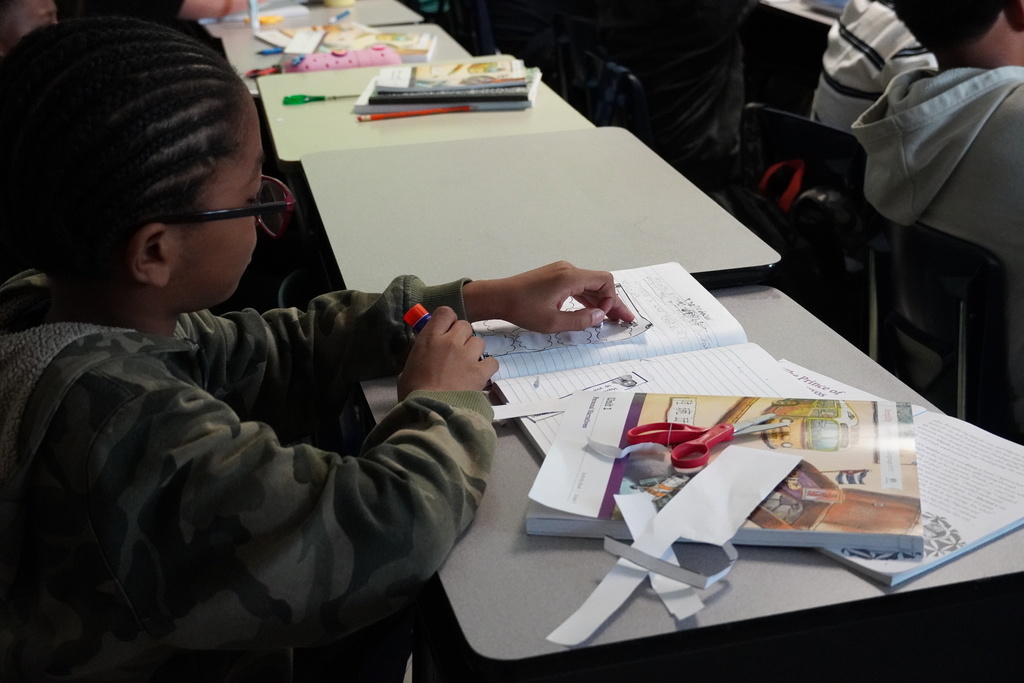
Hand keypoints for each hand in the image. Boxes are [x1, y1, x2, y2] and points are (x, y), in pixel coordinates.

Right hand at [397, 306, 498, 399]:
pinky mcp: (480, 371)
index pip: (445, 312)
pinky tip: (480, 376)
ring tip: (468, 366)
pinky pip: (492, 361)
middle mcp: (451, 341)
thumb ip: (421, 356)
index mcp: (429, 338)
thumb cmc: (412, 392)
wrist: (430, 411)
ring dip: (474, 351)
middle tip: (456, 352)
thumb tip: (426, 357)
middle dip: (462, 336)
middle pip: (465, 325)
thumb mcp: (408, 368)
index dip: (448, 320)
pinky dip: (487, 367)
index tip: (446, 331)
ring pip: (479, 341)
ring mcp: (467, 355)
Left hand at [463, 261, 635, 333]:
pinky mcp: (554, 277)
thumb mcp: (553, 322)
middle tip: (625, 319)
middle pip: (599, 283)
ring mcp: (561, 272)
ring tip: (611, 318)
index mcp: (570, 277)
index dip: (611, 299)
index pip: (604, 281)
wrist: (498, 297)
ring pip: (589, 286)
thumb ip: (580, 320)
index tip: (605, 317)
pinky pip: (578, 286)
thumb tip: (600, 316)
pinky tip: (591, 311)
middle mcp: (568, 270)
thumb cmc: (522, 308)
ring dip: (600, 302)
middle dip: (612, 302)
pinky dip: (587, 298)